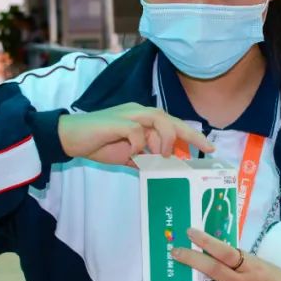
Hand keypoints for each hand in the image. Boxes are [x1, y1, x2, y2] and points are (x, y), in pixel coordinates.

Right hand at [57, 103, 212, 166]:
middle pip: (171, 119)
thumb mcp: (127, 155)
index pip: (173, 124)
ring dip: (164, 139)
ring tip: (161, 155)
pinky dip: (139, 144)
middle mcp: (140, 112)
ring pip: (159, 119)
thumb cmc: (98, 144)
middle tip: (205, 148)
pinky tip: (132, 153)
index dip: (192, 135)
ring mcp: (129, 115)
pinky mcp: (118, 121)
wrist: (71, 137)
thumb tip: (161, 168)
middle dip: (190, 135)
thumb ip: (144, 158)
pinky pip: (137, 131)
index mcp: (144, 119)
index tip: (209, 148)